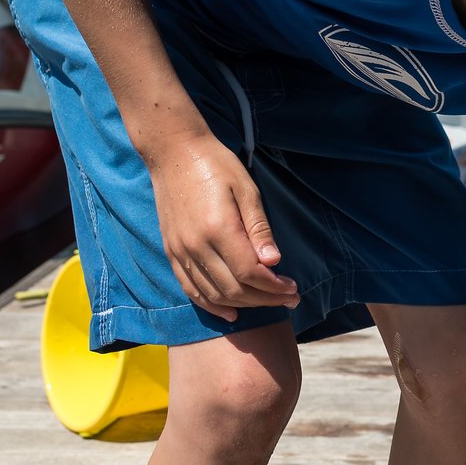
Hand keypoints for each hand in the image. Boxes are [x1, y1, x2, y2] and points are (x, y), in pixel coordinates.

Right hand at [146, 132, 299, 322]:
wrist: (174, 152)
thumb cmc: (216, 165)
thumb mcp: (246, 189)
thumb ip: (259, 228)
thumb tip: (273, 262)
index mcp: (218, 228)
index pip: (250, 273)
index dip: (274, 287)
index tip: (293, 289)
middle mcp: (196, 245)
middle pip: (234, 290)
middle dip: (265, 300)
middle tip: (289, 299)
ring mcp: (180, 251)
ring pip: (213, 295)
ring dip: (243, 305)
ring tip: (267, 302)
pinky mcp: (172, 251)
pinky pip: (190, 289)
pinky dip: (211, 305)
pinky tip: (230, 312)